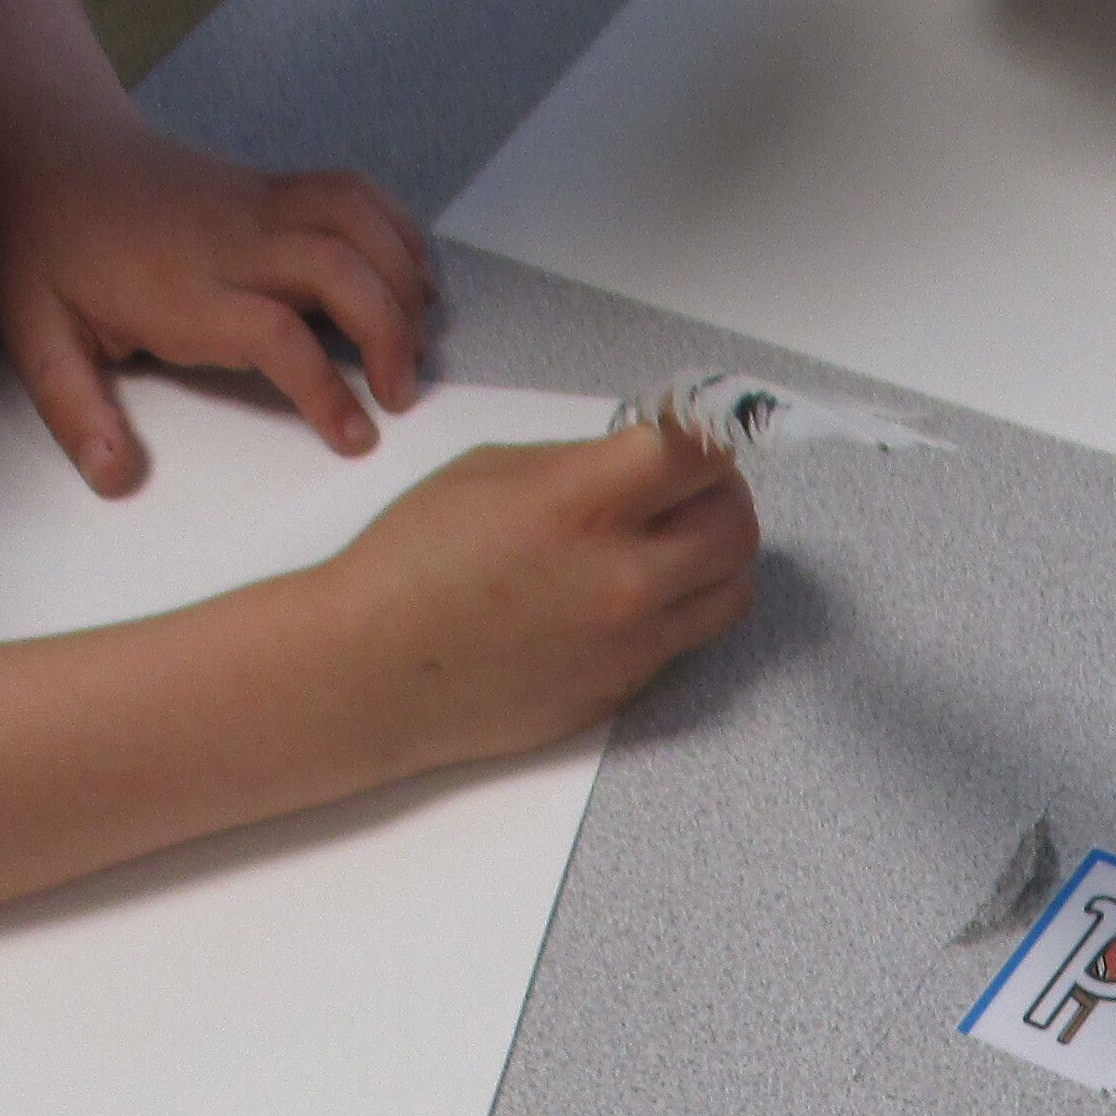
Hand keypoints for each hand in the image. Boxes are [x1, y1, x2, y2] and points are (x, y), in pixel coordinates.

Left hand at [0, 103, 434, 491]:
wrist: (48, 146)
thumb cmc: (46, 249)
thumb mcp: (34, 336)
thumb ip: (74, 411)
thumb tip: (115, 479)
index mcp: (178, 288)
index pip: (274, 332)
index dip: (326, 389)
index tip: (356, 438)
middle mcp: (229, 240)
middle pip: (338, 266)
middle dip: (391, 332)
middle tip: (401, 395)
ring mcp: (256, 204)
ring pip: (358, 219)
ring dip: (404, 277)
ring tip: (417, 338)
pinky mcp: (272, 186)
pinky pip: (356, 192)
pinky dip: (397, 231)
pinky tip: (406, 278)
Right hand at [312, 422, 761, 770]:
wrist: (377, 670)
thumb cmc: (414, 561)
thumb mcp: (491, 472)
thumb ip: (580, 463)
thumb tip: (642, 463)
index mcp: (584, 503)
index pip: (702, 452)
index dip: (709, 432)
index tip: (698, 428)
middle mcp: (625, 576)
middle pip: (739, 524)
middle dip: (721, 494)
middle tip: (689, 488)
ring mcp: (634, 641)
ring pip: (734, 589)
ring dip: (716, 558)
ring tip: (672, 543)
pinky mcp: (629, 687)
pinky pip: (687, 638)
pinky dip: (677, 608)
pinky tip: (628, 596)